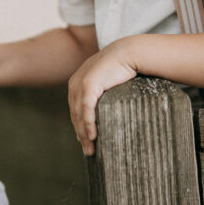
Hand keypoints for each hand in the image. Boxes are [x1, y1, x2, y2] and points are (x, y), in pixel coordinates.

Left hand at [67, 38, 138, 155]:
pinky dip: (88, 124)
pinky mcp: (89, 84)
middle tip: (88, 151)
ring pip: (79, 114)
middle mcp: (75, 83)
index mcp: (77, 82)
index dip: (79, 126)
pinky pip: (87, 109)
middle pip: (75, 114)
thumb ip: (101, 94)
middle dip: (81, 134)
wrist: (128, 52)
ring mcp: (80, 83)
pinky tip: (93, 136)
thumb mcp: (107, 82)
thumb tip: (105, 111)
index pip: (75, 109)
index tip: (85, 141)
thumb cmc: (122, 68)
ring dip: (84, 134)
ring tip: (91, 149)